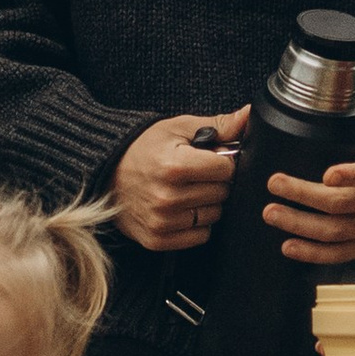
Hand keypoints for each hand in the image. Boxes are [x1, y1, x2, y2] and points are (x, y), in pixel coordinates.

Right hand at [112, 108, 248, 254]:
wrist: (106, 172)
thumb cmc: (143, 148)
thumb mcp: (178, 128)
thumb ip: (218, 125)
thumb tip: (248, 115)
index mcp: (175, 166)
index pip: (227, 169)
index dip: (223, 162)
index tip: (209, 159)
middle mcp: (168, 197)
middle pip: (222, 193)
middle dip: (215, 181)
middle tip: (194, 173)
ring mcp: (162, 221)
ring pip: (214, 215)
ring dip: (207, 203)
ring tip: (186, 189)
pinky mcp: (157, 239)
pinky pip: (200, 236)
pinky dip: (196, 224)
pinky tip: (181, 208)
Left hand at [267, 116, 354, 265]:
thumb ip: (353, 126)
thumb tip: (316, 103)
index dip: (351, 175)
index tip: (327, 174)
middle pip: (340, 203)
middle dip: (303, 194)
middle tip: (274, 184)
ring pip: (334, 231)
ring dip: (299, 224)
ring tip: (271, 213)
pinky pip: (338, 254)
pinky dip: (312, 253)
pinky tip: (288, 246)